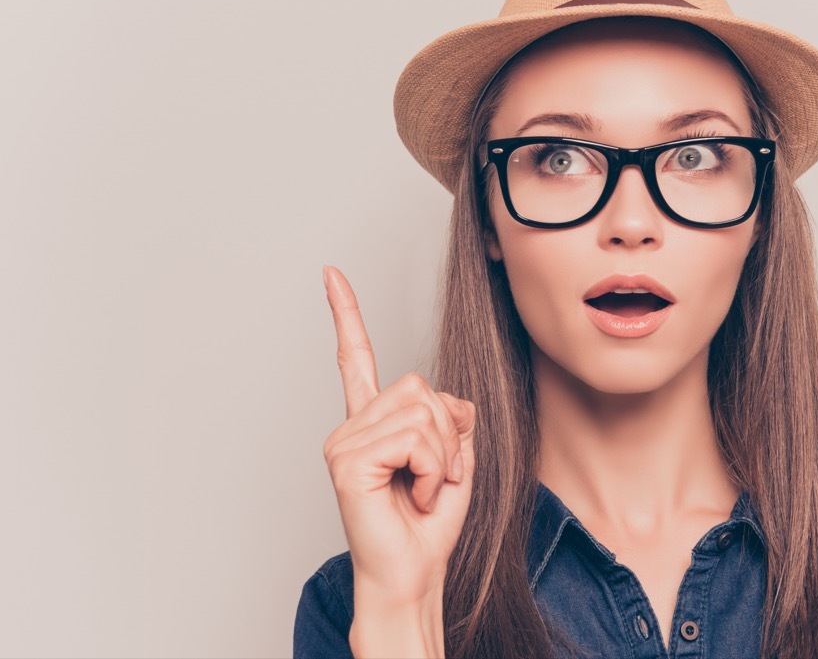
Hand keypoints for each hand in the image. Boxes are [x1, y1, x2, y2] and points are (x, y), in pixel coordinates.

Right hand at [321, 265, 475, 612]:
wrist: (414, 573)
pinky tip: (414, 495)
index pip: (356, 358)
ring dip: (444, 456)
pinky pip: (415, 439)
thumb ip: (451, 415)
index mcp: (374, 421)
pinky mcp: (348, 462)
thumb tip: (445, 398)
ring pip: (423, 412)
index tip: (331, 274)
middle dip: (448, 432)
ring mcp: (345, 442)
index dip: (346, 314)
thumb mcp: (456, 456)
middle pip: (420, 386)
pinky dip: (433, 470)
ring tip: (424, 489)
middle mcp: (352, 426)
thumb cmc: (429, 522)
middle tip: (436, 476)